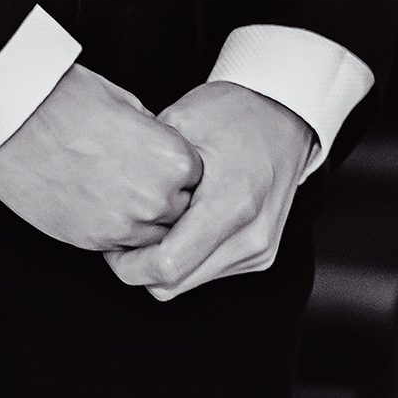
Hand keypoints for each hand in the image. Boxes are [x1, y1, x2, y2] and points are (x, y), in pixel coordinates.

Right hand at [0, 63, 203, 251]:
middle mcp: (157, 199)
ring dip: (140, 217)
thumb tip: (156, 145)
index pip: (195, 175)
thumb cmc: (69, 102)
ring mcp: (125, 225)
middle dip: (162, 194)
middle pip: (178, 209)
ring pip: (151, 234)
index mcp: (173, 160)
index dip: (174, 164)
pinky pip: (119, 245)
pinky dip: (113, 228)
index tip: (155, 155)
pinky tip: (95, 201)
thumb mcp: (126, 104)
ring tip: (113, 188)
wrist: (16, 122)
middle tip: (133, 172)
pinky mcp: (93, 241)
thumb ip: (152, 134)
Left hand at [107, 81, 312, 301]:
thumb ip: (149, 164)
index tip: (112, 244)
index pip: (167, 266)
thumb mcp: (183, 122)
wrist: (285, 116)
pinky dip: (186, 256)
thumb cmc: (238, 113)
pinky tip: (180, 224)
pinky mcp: (260, 255)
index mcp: (231, 205)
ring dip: (164, 262)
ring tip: (154, 223)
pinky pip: (208, 272)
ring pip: (189, 283)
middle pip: (174, 284)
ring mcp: (258, 251)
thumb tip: (114, 196)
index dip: (129, 264)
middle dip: (140, 267)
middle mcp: (249, 238)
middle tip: (125, 234)